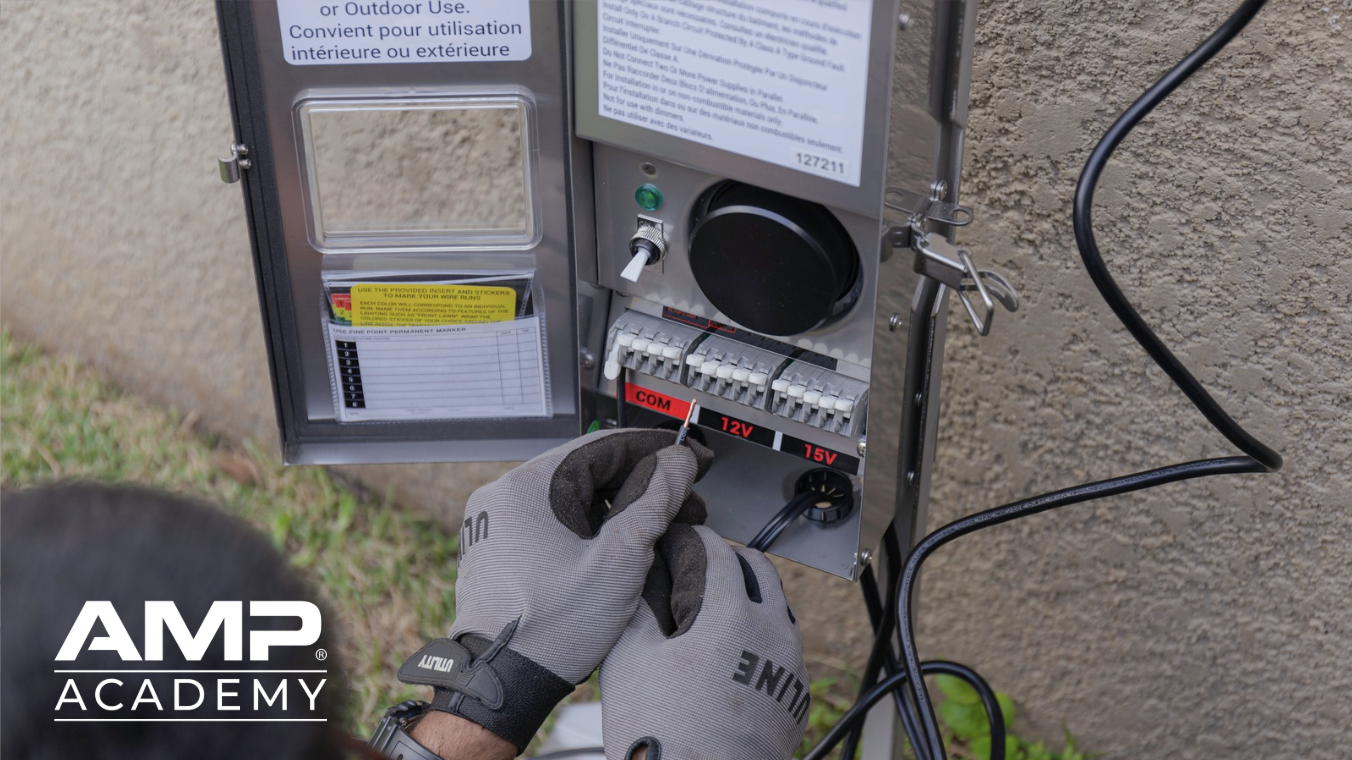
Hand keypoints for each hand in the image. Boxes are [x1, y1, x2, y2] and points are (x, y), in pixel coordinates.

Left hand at [399, 429, 712, 751]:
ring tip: (660, 528)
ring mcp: (499, 522)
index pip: (603, 446)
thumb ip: (653, 503)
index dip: (655, 449)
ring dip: (619, 507)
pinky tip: (623, 545)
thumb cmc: (551, 629)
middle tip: (686, 501)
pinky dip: (591, 526)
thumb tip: (678, 463)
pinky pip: (555, 520)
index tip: (689, 457)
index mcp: (527, 487)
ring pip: (574, 497)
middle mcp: (505, 496)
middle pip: (589, 471)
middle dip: (642, 484)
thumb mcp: (619, 562)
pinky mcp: (501, 548)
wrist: (501, 683)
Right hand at [600, 524, 808, 759]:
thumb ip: (638, 608)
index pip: (717, 551)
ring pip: (778, 607)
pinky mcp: (795, 698)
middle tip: (697, 565)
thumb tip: (640, 579)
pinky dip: (762, 636)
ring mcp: (790, 667)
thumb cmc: (662, 734)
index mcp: (733, 615)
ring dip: (751, 596)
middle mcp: (773, 633)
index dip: (693, 537)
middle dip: (729, 558)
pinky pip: (785, 649)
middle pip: (760, 569)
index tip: (678, 537)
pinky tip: (732, 652)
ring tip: (716, 607)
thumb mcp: (630, 660)